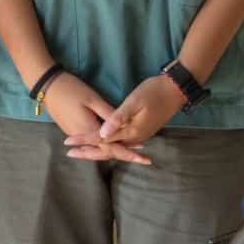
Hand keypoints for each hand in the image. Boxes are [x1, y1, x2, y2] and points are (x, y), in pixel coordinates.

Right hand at [39, 72, 151, 162]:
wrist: (47, 86)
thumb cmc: (71, 89)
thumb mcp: (92, 99)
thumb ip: (109, 114)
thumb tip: (125, 126)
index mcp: (89, 129)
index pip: (112, 147)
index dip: (129, 152)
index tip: (144, 157)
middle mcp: (82, 136)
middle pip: (106, 151)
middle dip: (126, 155)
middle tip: (144, 159)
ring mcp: (75, 133)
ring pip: (99, 148)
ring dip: (116, 150)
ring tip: (134, 152)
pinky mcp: (72, 128)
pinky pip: (93, 142)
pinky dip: (105, 145)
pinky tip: (114, 143)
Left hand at [68, 73, 185, 163]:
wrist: (176, 90)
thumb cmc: (154, 91)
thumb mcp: (134, 101)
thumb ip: (118, 118)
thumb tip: (102, 134)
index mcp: (131, 131)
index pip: (102, 139)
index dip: (83, 140)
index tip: (67, 142)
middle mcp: (134, 137)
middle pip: (107, 149)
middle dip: (88, 151)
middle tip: (69, 153)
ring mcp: (139, 135)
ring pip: (114, 148)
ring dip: (97, 150)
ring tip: (81, 151)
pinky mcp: (141, 131)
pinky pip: (121, 143)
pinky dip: (108, 145)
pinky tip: (101, 143)